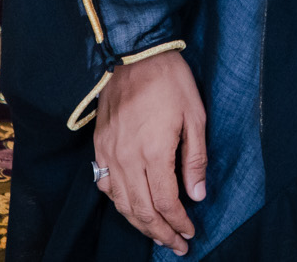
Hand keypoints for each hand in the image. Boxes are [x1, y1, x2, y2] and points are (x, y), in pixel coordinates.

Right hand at [93, 49, 207, 254]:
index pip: (165, 202)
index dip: (178, 222)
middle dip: (160, 232)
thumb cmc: (171, 82)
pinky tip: (130, 206)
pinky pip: (104, 184)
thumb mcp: (195, 116)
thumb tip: (198, 195)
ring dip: (139, 223)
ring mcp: (109, 153)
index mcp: (153, 152)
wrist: (136, 54)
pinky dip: (118, 202)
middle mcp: (127, 158)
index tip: (190, 233)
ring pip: (121, 202)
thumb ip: (195, 159)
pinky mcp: (99, 145)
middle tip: (176, 245)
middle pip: (141, 210)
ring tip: (157, 234)